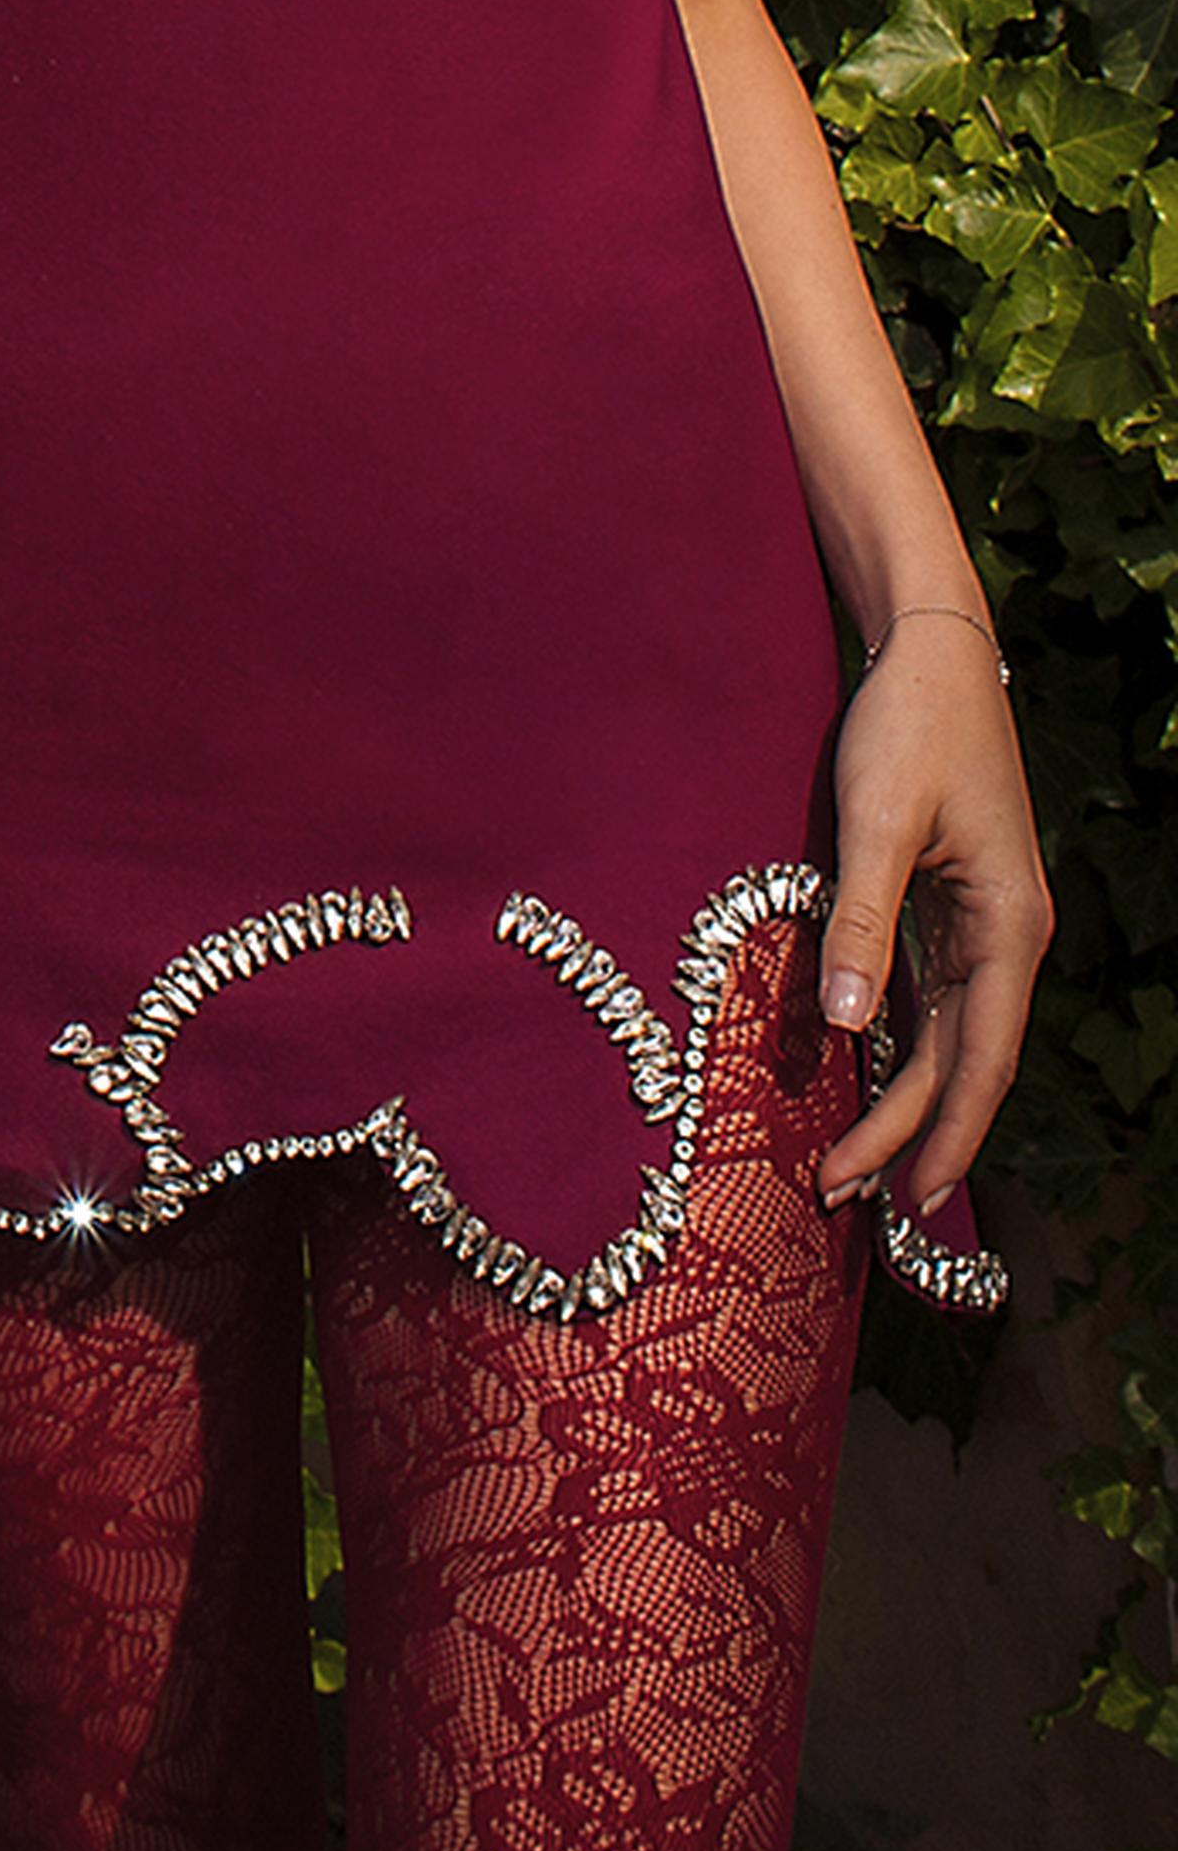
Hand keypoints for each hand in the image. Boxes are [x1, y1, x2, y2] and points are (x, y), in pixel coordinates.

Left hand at [813, 611, 1049, 1227]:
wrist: (931, 652)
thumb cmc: (909, 727)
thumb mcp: (878, 820)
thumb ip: (863, 921)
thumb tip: (850, 1029)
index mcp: (1008, 928)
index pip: (982, 1059)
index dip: (946, 1132)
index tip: (913, 1198)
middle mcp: (1005, 938)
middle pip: (962, 1062)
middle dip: (908, 1133)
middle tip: (842, 1195)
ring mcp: (979, 924)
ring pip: (945, 1036)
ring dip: (901, 1099)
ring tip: (845, 1163)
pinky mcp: (946, 903)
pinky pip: (928, 997)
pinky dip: (899, 1046)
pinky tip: (864, 1081)